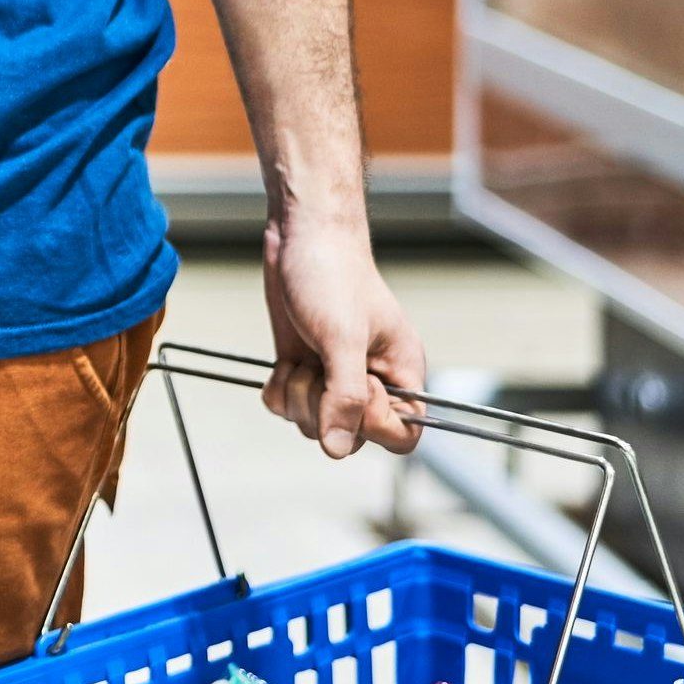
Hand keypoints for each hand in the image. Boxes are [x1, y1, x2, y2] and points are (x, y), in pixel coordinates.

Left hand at [259, 215, 425, 458]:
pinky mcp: (305, 368)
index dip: (374, 425)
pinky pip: (287, 406)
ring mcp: (335, 376)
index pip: (403, 435)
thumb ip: (346, 396)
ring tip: (302, 358)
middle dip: (323, 408)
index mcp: (401, 374)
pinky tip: (284, 360)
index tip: (354, 386)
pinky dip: (279, 388)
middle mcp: (372, 381)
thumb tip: (337, 449)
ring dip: (298, 395)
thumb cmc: (332, 274)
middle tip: (317, 367)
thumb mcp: (342, 337)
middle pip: (351, 437)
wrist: (301, 235)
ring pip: (313, 424)